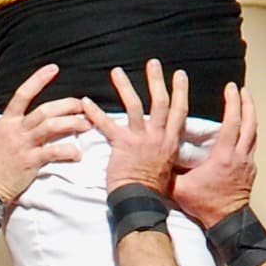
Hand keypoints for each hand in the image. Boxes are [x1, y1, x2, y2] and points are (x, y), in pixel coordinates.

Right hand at [0, 65, 89, 209]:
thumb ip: (0, 130)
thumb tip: (2, 123)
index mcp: (6, 123)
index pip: (23, 94)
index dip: (38, 80)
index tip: (53, 69)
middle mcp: (16, 131)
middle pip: (45, 110)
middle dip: (66, 106)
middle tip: (82, 105)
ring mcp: (23, 145)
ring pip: (51, 127)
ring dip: (72, 124)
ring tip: (86, 125)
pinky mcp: (30, 162)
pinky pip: (53, 152)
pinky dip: (67, 152)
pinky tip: (77, 153)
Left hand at [85, 60, 191, 204]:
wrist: (142, 202)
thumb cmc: (154, 190)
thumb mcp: (169, 169)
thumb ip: (166, 152)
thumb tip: (167, 148)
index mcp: (170, 142)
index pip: (179, 111)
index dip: (180, 92)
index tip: (179, 75)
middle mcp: (158, 137)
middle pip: (161, 102)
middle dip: (157, 80)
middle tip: (152, 63)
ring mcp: (141, 140)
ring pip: (136, 106)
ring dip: (126, 87)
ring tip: (117, 71)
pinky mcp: (122, 145)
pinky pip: (107, 125)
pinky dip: (95, 113)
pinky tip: (85, 101)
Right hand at [170, 79, 260, 229]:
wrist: (227, 223)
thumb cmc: (206, 206)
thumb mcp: (180, 188)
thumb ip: (168, 172)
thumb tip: (154, 159)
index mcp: (223, 156)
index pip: (232, 122)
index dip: (232, 102)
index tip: (231, 88)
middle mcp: (239, 156)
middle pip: (249, 123)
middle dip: (246, 104)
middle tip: (242, 90)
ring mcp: (247, 163)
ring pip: (254, 134)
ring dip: (250, 117)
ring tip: (246, 105)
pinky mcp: (250, 171)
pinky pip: (251, 146)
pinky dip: (248, 134)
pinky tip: (243, 133)